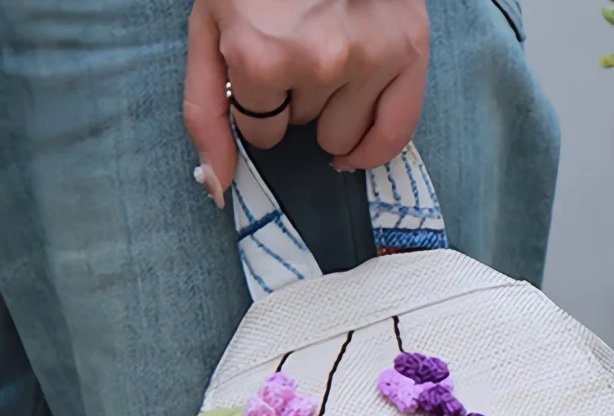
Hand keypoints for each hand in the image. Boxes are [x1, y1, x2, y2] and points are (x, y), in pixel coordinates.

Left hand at [184, 0, 429, 205]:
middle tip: (296, 46)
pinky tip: (356, 142)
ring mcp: (368, 56)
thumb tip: (217, 188)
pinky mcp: (408, 48)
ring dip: (333, 110)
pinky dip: (374, 147)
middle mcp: (318, 61)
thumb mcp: (208, 30)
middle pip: (303, 130)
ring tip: (328, 57)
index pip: (260, 131)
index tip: (260, 63)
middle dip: (296, 100)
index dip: (258, 101)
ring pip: (343, 135)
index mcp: (260, 55)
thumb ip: (205, 111)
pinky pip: (395, 134)